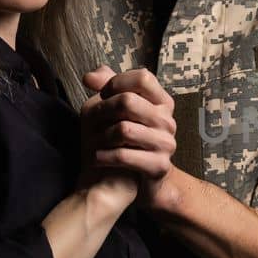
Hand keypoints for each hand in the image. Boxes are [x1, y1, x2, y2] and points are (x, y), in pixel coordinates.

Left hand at [80, 66, 175, 192]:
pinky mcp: (158, 166)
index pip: (143, 78)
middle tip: (93, 122)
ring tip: (95, 142)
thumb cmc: (123, 140)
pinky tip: (97, 158)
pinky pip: (123, 156)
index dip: (117, 83)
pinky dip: (103, 157)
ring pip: (123, 129)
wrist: (131, 180)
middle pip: (128, 101)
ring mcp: (166, 144)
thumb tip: (90, 77)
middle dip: (102, 111)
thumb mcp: (116, 109)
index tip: (104, 95)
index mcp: (162, 103)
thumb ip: (107, 86)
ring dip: (101, 137)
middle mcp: (168, 121)